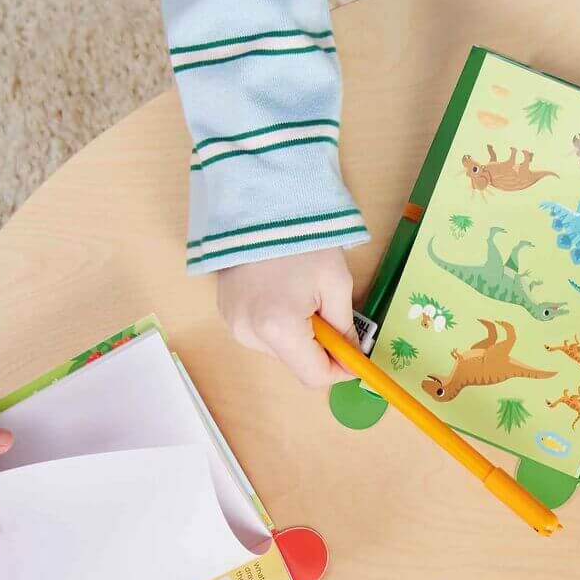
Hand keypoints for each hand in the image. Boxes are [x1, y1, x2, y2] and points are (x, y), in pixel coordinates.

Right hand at [215, 248, 355, 389]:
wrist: (258, 204)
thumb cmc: (300, 238)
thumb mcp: (336, 284)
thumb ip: (346, 329)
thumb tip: (351, 357)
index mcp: (279, 327)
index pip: (314, 375)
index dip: (338, 370)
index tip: (353, 357)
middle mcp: (249, 333)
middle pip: (296, 364)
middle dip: (319, 349)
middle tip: (327, 314)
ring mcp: (234, 323)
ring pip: (279, 351)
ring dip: (298, 335)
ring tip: (300, 296)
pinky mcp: (226, 313)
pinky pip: (262, 335)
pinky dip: (278, 325)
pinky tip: (281, 294)